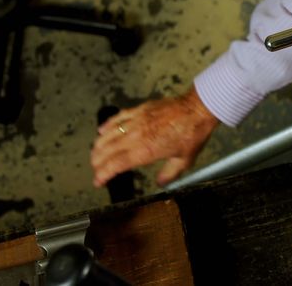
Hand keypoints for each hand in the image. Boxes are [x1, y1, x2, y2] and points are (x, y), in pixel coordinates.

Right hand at [90, 85, 219, 186]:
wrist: (197, 109)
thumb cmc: (192, 134)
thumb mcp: (184, 161)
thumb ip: (169, 174)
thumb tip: (160, 183)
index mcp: (145, 151)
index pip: (116, 165)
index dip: (103, 174)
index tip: (98, 181)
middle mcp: (136, 136)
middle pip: (107, 150)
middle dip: (97, 162)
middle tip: (96, 170)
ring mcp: (136, 121)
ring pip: (109, 134)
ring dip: (99, 145)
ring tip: (95, 154)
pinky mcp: (139, 109)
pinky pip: (118, 117)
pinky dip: (108, 125)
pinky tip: (102, 130)